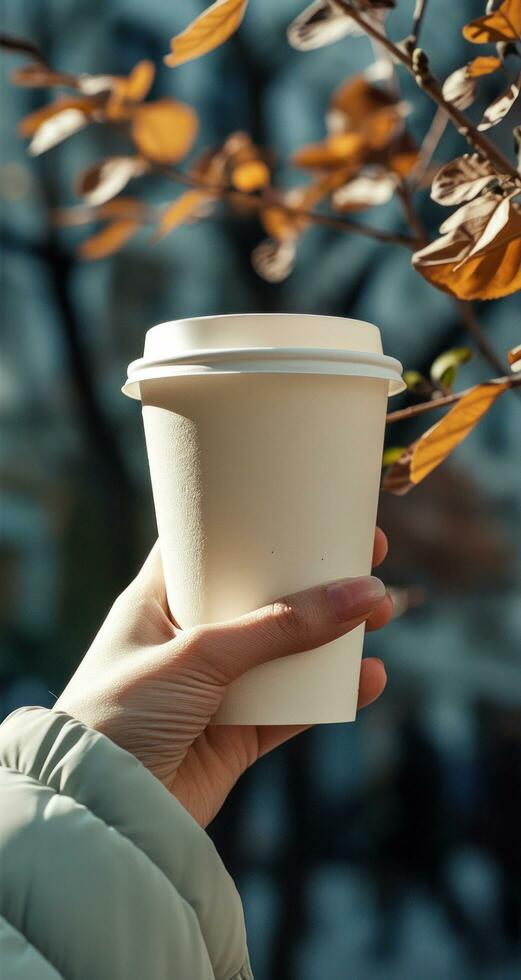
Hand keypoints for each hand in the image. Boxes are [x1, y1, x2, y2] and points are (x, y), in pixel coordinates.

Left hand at [54, 530, 391, 827]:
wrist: (101, 813)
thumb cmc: (120, 714)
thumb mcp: (197, 655)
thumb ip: (277, 627)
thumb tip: (360, 593)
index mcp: (158, 601)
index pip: (209, 546)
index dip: (259, 524)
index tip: (310, 505)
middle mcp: (189, 639)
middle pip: (263, 595)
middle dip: (314, 578)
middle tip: (367, 554)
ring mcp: (215, 688)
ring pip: (286, 651)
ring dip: (333, 635)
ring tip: (381, 614)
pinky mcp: (236, 735)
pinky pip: (294, 708)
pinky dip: (331, 694)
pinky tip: (368, 678)